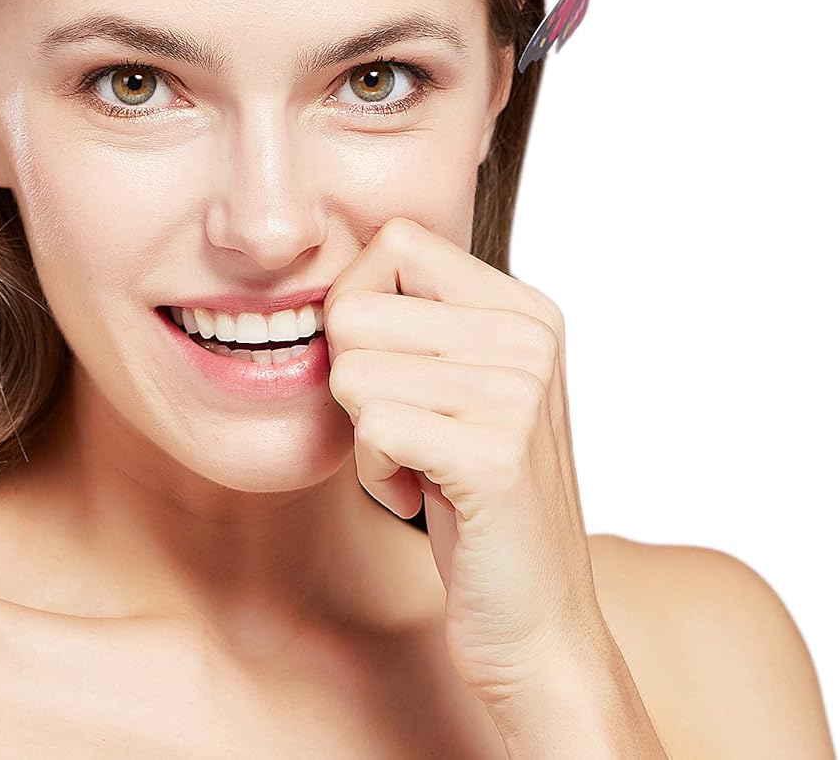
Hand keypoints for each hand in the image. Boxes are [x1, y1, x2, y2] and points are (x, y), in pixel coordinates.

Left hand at [323, 216, 609, 713]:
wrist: (536, 625)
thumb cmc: (472, 500)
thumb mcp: (456, 385)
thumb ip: (413, 316)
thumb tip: (327, 263)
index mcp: (524, 306)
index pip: (394, 239)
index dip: (359, 305)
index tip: (391, 371)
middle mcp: (529, 335)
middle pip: (356, 307)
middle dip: (356, 382)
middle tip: (412, 434)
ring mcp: (519, 391)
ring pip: (352, 371)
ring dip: (366, 436)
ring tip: (423, 468)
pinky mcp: (496, 453)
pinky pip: (372, 428)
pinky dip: (377, 475)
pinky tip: (424, 499)